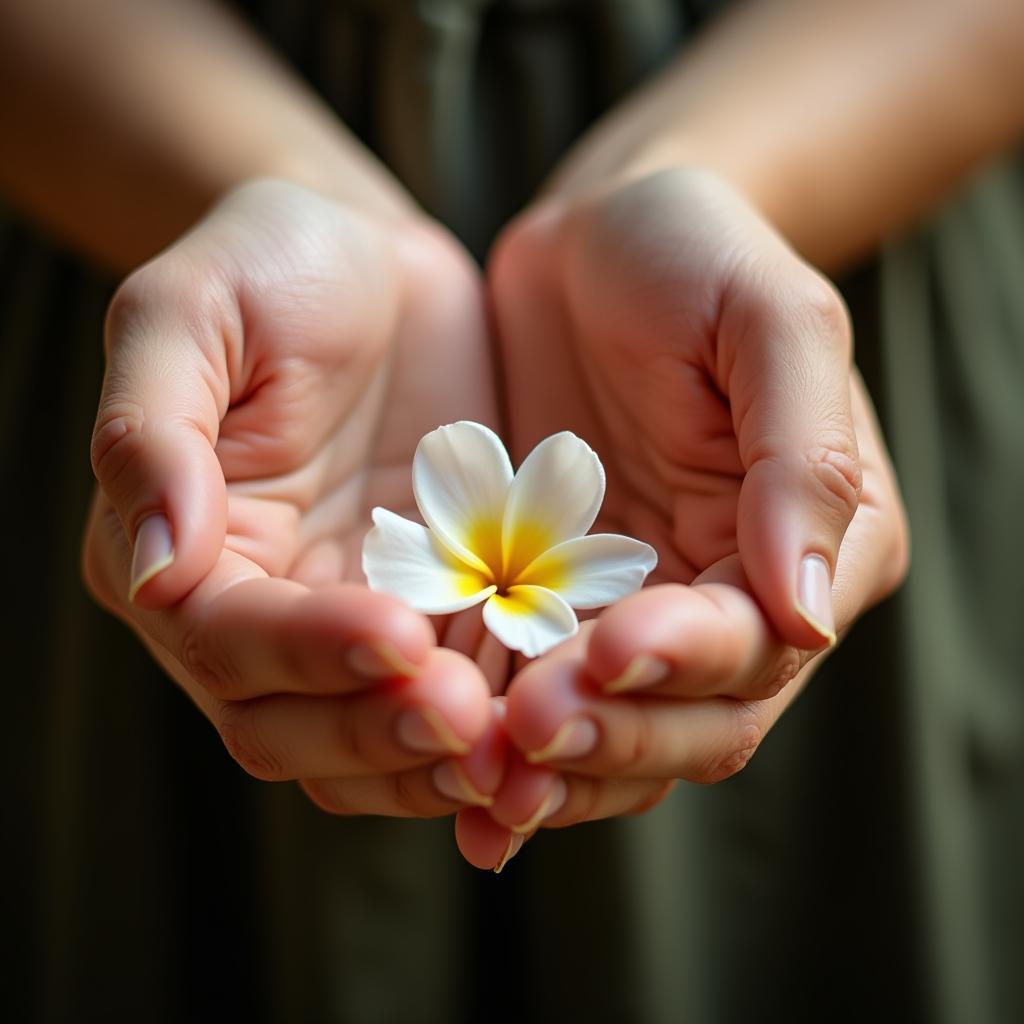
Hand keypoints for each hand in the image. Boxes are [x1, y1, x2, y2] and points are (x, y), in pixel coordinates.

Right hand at [83, 179, 505, 818]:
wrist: (370, 263)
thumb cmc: (270, 265)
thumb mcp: (190, 313)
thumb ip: (151, 432)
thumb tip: (153, 567)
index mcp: (185, 555)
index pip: (227, 642)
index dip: (304, 653)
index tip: (393, 636)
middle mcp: (260, 614)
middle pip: (292, 724)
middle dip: (376, 727)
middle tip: (464, 714)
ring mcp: (352, 623)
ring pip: (374, 740)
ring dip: (439, 759)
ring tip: (519, 745)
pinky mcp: (435, 615)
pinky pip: (459, 696)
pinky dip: (497, 729)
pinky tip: (554, 722)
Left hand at [462, 168, 907, 864]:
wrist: (597, 240)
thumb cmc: (694, 253)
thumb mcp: (768, 319)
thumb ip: (803, 456)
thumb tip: (806, 613)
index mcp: (812, 543)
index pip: (759, 643)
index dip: (688, 665)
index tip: (609, 654)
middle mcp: (736, 597)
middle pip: (693, 719)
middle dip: (614, 734)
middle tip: (524, 735)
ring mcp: (644, 609)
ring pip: (618, 732)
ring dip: (556, 768)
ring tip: (481, 784)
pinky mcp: (561, 605)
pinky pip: (541, 693)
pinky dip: (505, 740)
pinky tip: (454, 771)